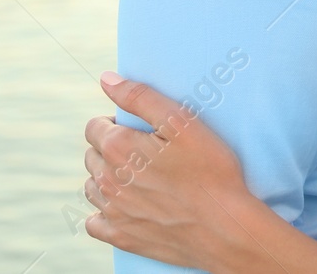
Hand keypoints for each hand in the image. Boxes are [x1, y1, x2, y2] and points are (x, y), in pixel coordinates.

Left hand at [83, 70, 259, 269]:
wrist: (224, 226)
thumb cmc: (210, 170)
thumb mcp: (182, 122)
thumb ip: (140, 97)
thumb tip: (106, 79)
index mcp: (118, 148)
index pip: (94, 127)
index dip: (114, 123)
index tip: (139, 130)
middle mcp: (107, 180)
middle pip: (92, 155)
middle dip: (110, 148)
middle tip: (145, 152)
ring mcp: (112, 211)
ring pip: (92, 185)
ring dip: (107, 177)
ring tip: (140, 177)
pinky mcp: (120, 236)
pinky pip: (95, 221)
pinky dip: (104, 212)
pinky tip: (126, 206)